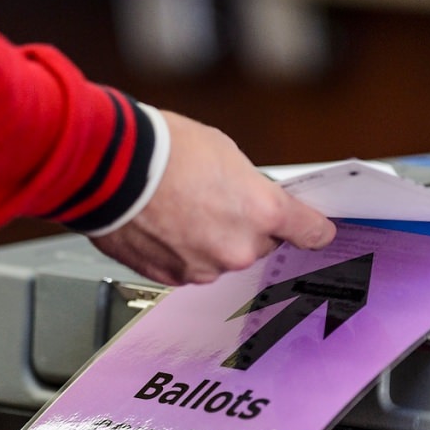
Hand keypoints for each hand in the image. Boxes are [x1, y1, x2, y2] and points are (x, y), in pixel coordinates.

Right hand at [91, 110, 335, 285]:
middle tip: (215, 199)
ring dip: (207, 239)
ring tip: (179, 206)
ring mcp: (204, 268)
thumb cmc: (161, 151)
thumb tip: (248, 199)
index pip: (310, 231)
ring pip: (220, 257)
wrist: (110, 170)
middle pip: (258, 245)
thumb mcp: (223, 152)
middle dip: (243, 226)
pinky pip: (188, 266)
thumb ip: (248, 186)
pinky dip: (180, 250)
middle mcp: (238, 249)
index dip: (314, 229)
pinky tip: (162, 222)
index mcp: (262, 213)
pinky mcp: (171, 278)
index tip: (319, 230)